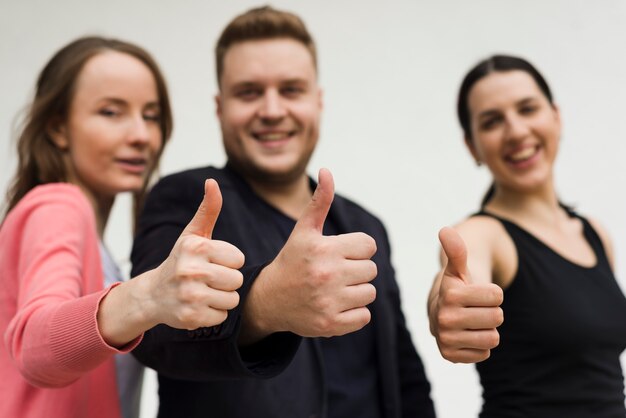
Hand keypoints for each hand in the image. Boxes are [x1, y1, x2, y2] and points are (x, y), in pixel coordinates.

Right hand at [147, 179, 244, 329]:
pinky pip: (222, 316)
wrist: (153, 295)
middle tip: (207, 280)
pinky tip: (199, 306)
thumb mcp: (193, 234)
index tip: (211, 262)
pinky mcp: (190, 317)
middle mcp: (191, 270)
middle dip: (227, 281)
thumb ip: (208, 209)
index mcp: (195, 248)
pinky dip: (214, 314)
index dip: (228, 262)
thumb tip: (212, 181)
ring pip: (232, 299)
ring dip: (222, 298)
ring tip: (204, 292)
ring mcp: (190, 295)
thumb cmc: (181, 260)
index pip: (238, 259)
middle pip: (237, 280)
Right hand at [242, 168, 377, 341]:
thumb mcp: (304, 231)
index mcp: (324, 249)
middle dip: (356, 270)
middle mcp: (327, 275)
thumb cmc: (292, 260)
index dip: (356, 249)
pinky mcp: (331, 325)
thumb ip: (320, 201)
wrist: (269, 299)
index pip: (368, 245)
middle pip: (371, 269)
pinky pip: (364, 316)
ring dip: (356, 292)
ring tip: (335, 289)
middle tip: (334, 273)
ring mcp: (329, 302)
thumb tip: (327, 171)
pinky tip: (335, 305)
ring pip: (369, 293)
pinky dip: (354, 313)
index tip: (338, 253)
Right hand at [431, 227, 502, 362]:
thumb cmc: (457, 287)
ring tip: (472, 322)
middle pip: (497, 317)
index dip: (493, 293)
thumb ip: (456, 250)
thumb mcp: (458, 268)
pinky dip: (480, 346)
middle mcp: (444, 318)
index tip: (477, 293)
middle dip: (491, 312)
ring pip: (492, 338)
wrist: (441, 311)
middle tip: (475, 309)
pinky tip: (468, 336)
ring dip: (487, 330)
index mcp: (449, 295)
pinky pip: (485, 353)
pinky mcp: (450, 356)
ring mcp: (446, 339)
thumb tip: (446, 230)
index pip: (497, 297)